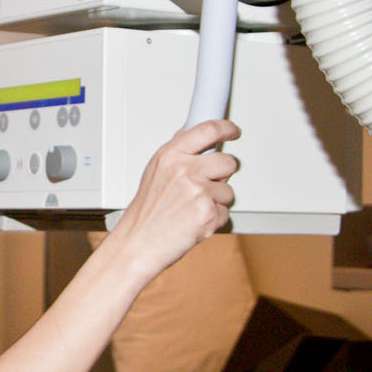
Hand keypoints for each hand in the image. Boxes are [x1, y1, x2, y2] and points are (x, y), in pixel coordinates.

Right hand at [102, 120, 240, 278]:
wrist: (138, 243)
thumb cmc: (146, 212)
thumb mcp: (154, 172)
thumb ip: (177, 152)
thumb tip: (193, 135)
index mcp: (170, 155)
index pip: (208, 129)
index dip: (226, 128)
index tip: (233, 130)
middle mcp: (185, 170)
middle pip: (227, 162)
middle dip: (222, 176)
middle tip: (205, 187)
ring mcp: (198, 192)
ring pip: (228, 191)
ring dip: (216, 201)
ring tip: (192, 209)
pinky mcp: (208, 213)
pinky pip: (225, 212)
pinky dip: (213, 220)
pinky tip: (194, 222)